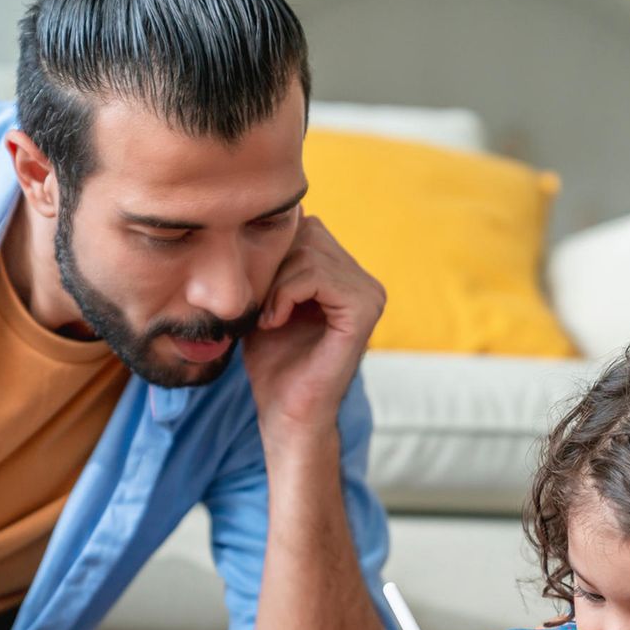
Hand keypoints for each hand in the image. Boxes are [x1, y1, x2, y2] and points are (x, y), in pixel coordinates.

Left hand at [242, 215, 384, 446]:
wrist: (285, 413)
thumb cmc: (273, 364)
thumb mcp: (265, 299)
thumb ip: (271, 262)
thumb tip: (262, 216)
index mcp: (347, 277)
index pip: (307, 228)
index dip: (273, 253)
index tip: (259, 297)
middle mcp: (365, 281)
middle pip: (309, 232)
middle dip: (275, 265)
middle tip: (262, 308)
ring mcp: (370, 294)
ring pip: (310, 250)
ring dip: (276, 283)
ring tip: (269, 317)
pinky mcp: (365, 309)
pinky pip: (317, 274)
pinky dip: (286, 293)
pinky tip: (276, 321)